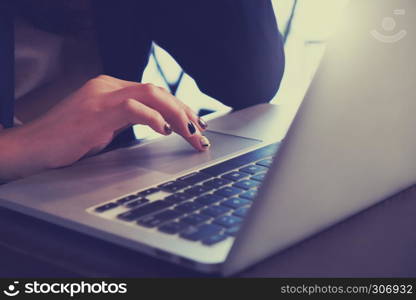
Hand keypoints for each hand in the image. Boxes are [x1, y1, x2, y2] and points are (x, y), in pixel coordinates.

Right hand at [0, 75, 209, 179]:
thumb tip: (158, 125)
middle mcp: (108, 86)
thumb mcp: (104, 126)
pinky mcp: (96, 111)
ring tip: (192, 134)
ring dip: (177, 115)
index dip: (179, 108)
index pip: (154, 93)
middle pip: (158, 91)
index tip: (195, 124)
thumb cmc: (66, 141)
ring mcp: (102, 96)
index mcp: (111, 88)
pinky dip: (153, 118)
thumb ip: (127, 120)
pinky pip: (133, 108)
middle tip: (200, 132)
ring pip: (151, 95)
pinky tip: (165, 131)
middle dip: (185, 111)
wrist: (32, 148)